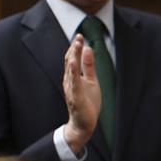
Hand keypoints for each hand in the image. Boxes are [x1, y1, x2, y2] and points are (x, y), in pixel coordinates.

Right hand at [61, 35, 99, 154]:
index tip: (80, 36)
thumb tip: (88, 49)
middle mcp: (69, 82)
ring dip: (73, 57)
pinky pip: (74, 84)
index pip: (73, 59)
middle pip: (70, 62)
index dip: (76, 47)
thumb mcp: (91, 81)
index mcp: (73, 77)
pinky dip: (73, 73)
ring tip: (76, 44)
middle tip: (79, 36)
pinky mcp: (75, 98)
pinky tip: (74, 64)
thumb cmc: (87, 103)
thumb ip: (89, 66)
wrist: (83, 125)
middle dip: (74, 48)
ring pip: (71, 70)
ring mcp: (71, 89)